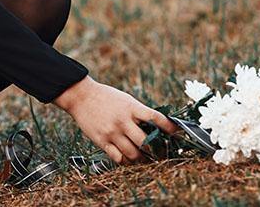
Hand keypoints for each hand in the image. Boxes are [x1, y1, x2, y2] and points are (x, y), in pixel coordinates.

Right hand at [53, 76, 180, 163]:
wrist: (82, 97)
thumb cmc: (107, 98)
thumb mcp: (126, 100)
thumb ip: (140, 112)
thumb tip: (158, 126)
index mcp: (132, 108)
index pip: (156, 118)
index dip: (169, 127)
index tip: (178, 132)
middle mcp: (123, 121)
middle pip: (146, 142)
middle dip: (156, 150)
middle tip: (162, 153)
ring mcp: (112, 133)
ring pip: (133, 153)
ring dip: (143, 158)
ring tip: (146, 158)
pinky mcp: (102, 141)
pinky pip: (118, 158)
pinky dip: (127, 161)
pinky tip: (129, 158)